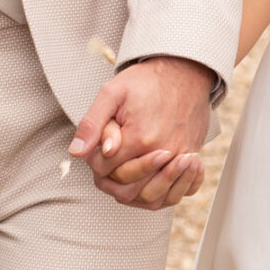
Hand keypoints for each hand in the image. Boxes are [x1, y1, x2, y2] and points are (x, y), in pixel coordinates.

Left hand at [70, 55, 211, 207]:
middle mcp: (162, 152)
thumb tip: (78, 152)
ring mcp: (179, 157)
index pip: (105, 170)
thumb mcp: (112, 93)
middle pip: (128, 190)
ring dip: (136, 193)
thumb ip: (93, 124)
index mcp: (138, 137)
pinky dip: (165, 194)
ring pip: (153, 198)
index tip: (97, 150)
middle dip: (112, 181)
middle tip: (109, 165)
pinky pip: (180, 191)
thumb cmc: (147, 81)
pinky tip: (153, 183)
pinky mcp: (191, 156)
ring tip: (128, 178)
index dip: (95, 163)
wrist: (185, 71)